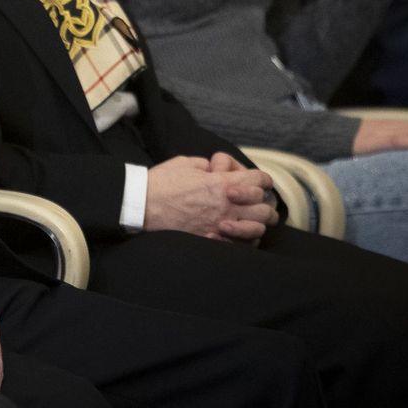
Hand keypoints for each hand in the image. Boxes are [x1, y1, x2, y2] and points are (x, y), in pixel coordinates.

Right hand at [145, 155, 276, 241]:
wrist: (142, 205)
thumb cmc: (161, 182)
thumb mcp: (185, 163)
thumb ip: (207, 165)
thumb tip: (215, 170)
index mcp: (222, 183)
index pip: (260, 180)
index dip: (261, 179)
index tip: (255, 180)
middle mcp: (227, 205)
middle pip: (265, 208)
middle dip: (263, 203)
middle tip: (253, 201)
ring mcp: (220, 224)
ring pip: (258, 228)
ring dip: (257, 223)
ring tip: (247, 219)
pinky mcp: (212, 239)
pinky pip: (240, 244)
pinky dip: (243, 240)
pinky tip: (235, 233)